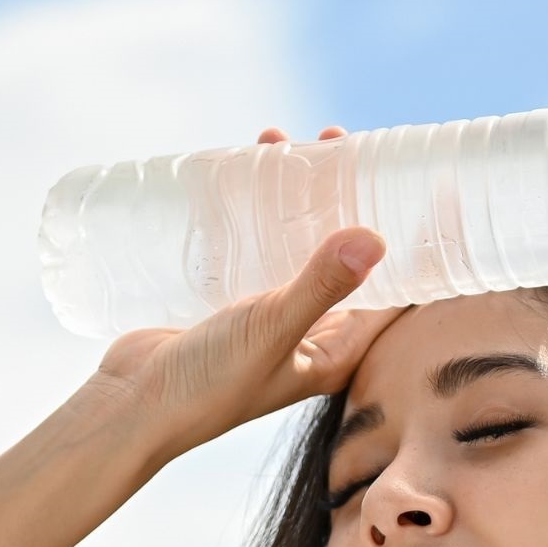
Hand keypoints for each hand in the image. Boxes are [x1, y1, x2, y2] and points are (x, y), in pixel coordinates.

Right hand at [86, 123, 409, 467]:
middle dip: (342, 196)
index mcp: (336, 352)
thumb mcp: (271, 327)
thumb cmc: (208, 385)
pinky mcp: (230, 304)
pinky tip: (243, 172)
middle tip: (334, 141)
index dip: (407, 240)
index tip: (413, 185)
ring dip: (293, 194)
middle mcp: (310, 335)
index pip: (392, 292)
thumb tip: (376, 239)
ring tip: (281, 142)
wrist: (133, 405)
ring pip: (295, 244)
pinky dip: (254, 210)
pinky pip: (255, 247)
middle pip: (343, 256)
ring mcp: (269, 318)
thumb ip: (321, 285)